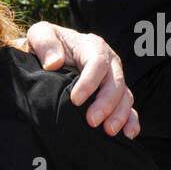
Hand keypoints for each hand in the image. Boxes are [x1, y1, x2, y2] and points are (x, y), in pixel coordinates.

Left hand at [24, 22, 139, 137]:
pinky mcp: (115, 94)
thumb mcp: (40, 35)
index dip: (89, 82)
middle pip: (115, 81)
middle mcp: (108, 62)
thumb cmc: (45, 45)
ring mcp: (113, 79)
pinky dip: (131, 121)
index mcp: (92, 46)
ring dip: (120, 114)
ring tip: (108, 131)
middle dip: (106, 103)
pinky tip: (128, 134)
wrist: (48, 56)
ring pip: (125, 96)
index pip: (97, 63)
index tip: (75, 100)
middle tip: (92, 121)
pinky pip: (128, 107)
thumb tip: (54, 63)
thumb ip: (45, 44)